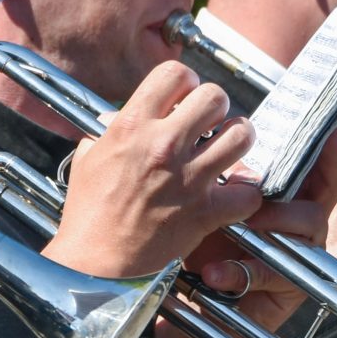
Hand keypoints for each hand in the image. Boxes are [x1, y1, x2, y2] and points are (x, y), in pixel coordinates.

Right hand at [46, 62, 260, 280]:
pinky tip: (234, 193)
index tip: (184, 96)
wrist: (95, 264)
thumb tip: (118, 118)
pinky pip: (248, 193)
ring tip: (229, 148)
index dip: (185, 81)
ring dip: (239, 139)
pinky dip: (246, 194)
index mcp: (132, 127)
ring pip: (241, 136)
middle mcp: (164, 146)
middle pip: (215, 97)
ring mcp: (188, 179)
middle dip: (216, 106)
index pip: (174, 73)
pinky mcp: (205, 213)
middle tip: (209, 122)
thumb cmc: (88, 214)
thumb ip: (109, 132)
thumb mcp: (89, 159)